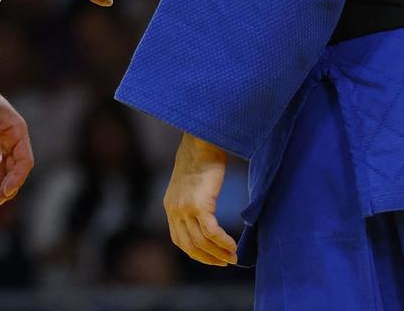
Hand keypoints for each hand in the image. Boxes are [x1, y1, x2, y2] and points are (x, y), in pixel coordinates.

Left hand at [164, 133, 237, 265]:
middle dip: (209, 258)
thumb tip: (205, 214)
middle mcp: (175, 210)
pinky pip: (212, 232)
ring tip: (233, 256)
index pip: (179, 240)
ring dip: (219, 253)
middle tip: (225, 262)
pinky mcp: (199, 205)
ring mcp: (185, 209)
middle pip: (190, 245)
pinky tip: (233, 246)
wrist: (201, 142)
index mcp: (170, 207)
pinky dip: (223, 242)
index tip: (212, 257)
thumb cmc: (201, 158)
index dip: (196, 253)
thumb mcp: (190, 184)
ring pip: (201, 242)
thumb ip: (191, 200)